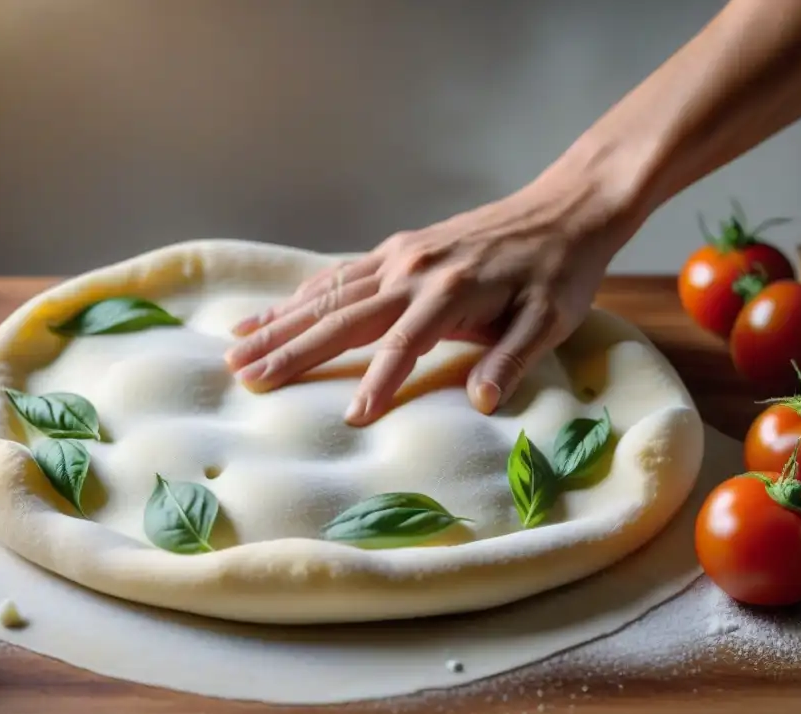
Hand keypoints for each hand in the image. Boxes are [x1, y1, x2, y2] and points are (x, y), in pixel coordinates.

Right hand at [223, 166, 635, 426]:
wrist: (564, 209)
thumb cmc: (560, 272)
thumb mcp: (550, 321)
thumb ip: (512, 359)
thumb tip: (483, 402)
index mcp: (450, 292)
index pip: (402, 345)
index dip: (376, 382)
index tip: (350, 417)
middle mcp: (414, 271)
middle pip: (341, 316)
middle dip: (291, 349)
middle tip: (244, 375)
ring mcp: (401, 256)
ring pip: (327, 293)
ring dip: (281, 321)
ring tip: (236, 345)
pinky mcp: (399, 249)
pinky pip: (340, 275)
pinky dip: (303, 295)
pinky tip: (276, 311)